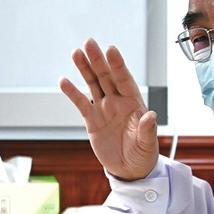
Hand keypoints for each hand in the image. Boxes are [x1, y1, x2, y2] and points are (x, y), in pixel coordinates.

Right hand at [60, 38, 158, 180]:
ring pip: (93, 84)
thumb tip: (150, 115)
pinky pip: (81, 103)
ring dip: (84, 69)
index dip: (118, 65)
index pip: (125, 80)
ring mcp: (104, 109)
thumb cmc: (142, 155)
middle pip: (106, 76)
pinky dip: (72, 92)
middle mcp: (118, 101)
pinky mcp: (92, 120)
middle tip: (89, 43)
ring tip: (75, 53)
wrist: (129, 170)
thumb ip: (147, 129)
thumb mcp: (147, 145)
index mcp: (134, 103)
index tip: (111, 50)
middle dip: (98, 59)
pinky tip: (64, 81)